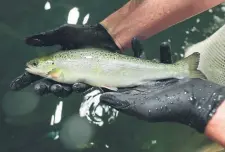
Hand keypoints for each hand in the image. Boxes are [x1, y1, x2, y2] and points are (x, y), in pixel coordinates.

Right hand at [10, 23, 118, 96]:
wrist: (104, 37)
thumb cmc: (84, 34)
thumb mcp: (64, 34)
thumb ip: (48, 39)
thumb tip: (27, 41)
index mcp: (56, 62)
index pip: (38, 72)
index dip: (27, 79)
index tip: (16, 85)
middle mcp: (64, 71)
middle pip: (50, 85)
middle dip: (44, 89)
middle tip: (40, 89)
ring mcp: (76, 77)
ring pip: (64, 90)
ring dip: (59, 91)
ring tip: (57, 88)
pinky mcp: (88, 80)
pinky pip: (81, 87)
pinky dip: (78, 87)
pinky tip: (77, 85)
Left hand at [97, 44, 224, 132]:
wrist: (194, 102)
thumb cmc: (165, 106)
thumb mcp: (140, 108)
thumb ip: (120, 102)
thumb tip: (100, 97)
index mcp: (135, 94)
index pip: (119, 84)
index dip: (111, 75)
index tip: (102, 65)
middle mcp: (144, 85)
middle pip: (130, 70)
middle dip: (123, 60)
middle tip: (115, 50)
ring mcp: (156, 78)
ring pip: (146, 62)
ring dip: (142, 51)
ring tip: (137, 40)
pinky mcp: (168, 73)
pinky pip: (164, 60)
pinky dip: (164, 52)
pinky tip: (164, 44)